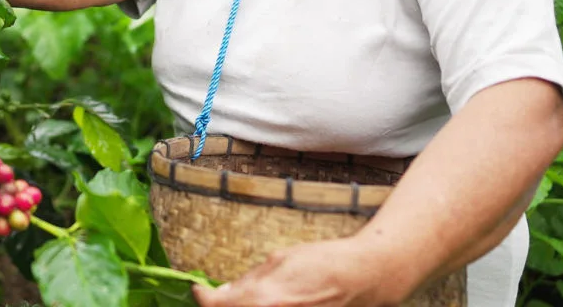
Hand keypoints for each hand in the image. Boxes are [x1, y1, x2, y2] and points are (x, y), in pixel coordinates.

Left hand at [191, 238, 407, 306]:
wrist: (362, 278)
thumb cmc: (322, 262)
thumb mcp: (278, 261)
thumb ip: (249, 281)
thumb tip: (224, 292)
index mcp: (264, 299)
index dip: (203, 298)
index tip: (201, 291)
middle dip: (223, 306)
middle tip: (220, 298)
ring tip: (245, 300)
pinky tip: (266, 303)